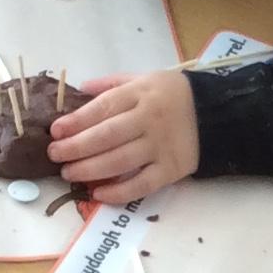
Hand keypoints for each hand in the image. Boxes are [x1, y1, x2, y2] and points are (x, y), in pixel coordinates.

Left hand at [49, 70, 200, 204]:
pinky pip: (142, 184)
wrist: (217, 114)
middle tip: (55, 155)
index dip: (76, 121)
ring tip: (69, 173)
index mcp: (141, 94)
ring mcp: (161, 146)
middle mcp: (149, 120)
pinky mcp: (172, 169)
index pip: (102, 108)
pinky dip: (119, 192)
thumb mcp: (144, 79)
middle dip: (76, 147)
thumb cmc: (173, 95)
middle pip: (106, 136)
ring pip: (119, 161)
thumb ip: (112, 85)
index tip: (55, 131)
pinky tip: (98, 193)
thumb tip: (79, 89)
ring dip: (89, 169)